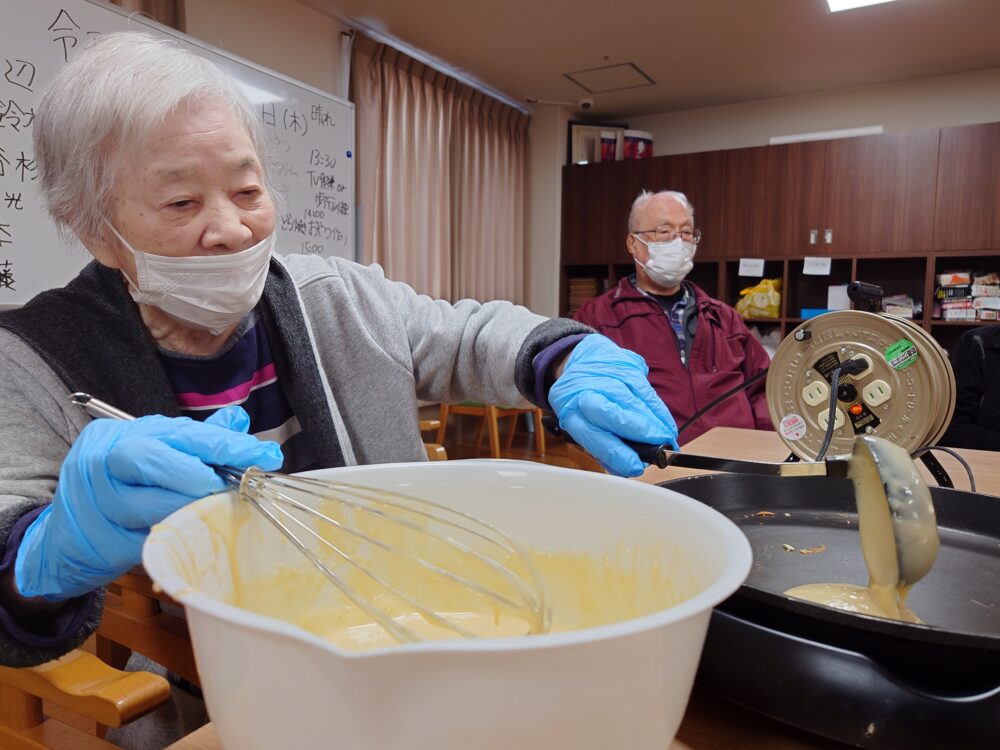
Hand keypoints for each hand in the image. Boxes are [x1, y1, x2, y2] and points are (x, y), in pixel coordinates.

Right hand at [15, 407, 282, 599]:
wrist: (65, 536)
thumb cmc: (120, 488)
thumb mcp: (154, 453)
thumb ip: (195, 439)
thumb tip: (240, 421)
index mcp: (125, 435)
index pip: (182, 433)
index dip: (227, 445)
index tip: (265, 456)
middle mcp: (106, 461)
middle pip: (153, 459)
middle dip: (200, 474)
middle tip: (231, 487)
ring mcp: (98, 501)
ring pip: (150, 505)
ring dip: (192, 509)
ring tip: (214, 511)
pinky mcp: (101, 540)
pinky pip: (147, 538)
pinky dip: (176, 535)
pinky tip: (192, 533)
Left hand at [549, 334, 677, 476]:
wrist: (582, 363)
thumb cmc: (584, 403)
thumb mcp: (584, 426)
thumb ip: (604, 449)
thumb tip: (629, 468)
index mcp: (570, 413)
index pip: (592, 436)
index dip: (616, 453)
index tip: (635, 466)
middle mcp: (584, 391)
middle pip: (613, 413)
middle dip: (640, 433)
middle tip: (659, 447)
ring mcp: (605, 375)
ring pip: (634, 401)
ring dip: (655, 423)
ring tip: (666, 439)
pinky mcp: (624, 365)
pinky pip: (647, 390)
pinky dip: (659, 410)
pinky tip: (665, 423)